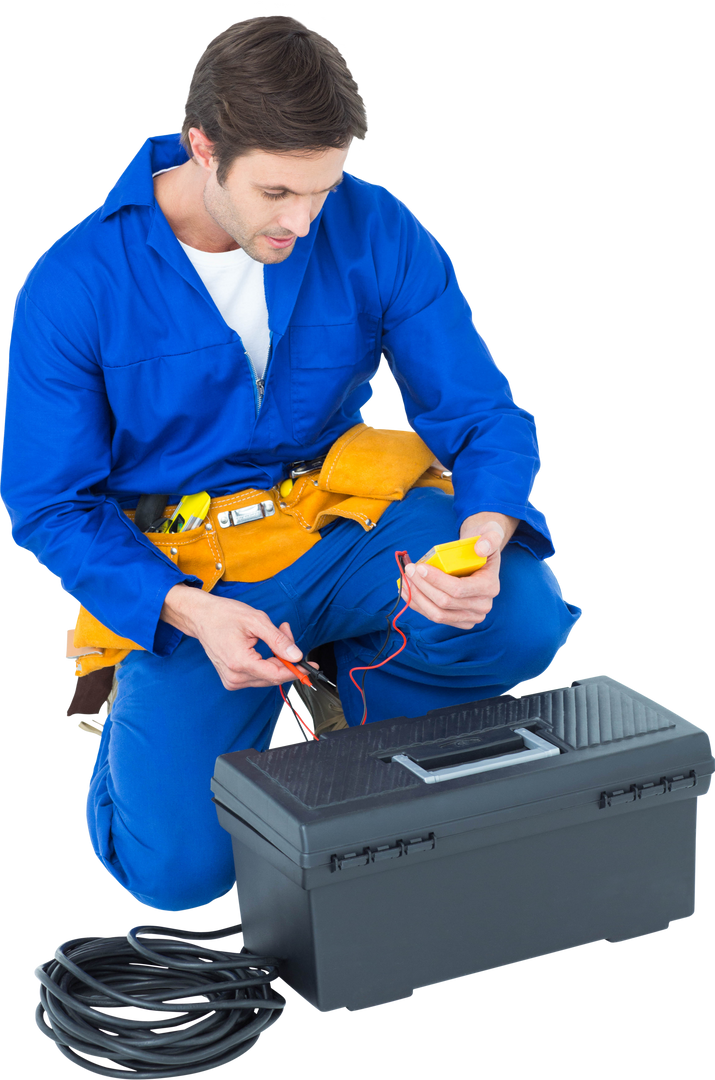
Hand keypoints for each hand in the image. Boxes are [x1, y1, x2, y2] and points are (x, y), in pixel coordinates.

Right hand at [162, 586, 316, 690]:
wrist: (201, 617)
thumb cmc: (224, 615)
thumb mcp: (256, 621)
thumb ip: (278, 640)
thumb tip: (296, 656)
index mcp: (240, 663)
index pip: (276, 675)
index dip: (296, 670)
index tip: (311, 665)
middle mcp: (235, 677)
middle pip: (273, 676)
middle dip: (286, 657)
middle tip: (285, 631)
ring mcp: (232, 680)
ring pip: (267, 676)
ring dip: (277, 658)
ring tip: (275, 633)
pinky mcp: (232, 679)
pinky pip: (258, 675)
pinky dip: (267, 662)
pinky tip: (265, 645)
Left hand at [400, 521, 504, 629]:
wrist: (478, 556)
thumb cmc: (482, 543)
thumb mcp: (491, 533)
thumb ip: (490, 538)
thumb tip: (480, 549)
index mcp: (490, 586)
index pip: (458, 589)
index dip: (436, 580)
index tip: (419, 567)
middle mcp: (482, 606)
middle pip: (445, 603)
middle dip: (422, 586)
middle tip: (408, 569)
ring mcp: (470, 616)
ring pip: (437, 614)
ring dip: (417, 598)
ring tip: (404, 581)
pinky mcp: (458, 621)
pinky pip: (434, 616)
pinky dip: (418, 605)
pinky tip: (406, 591)